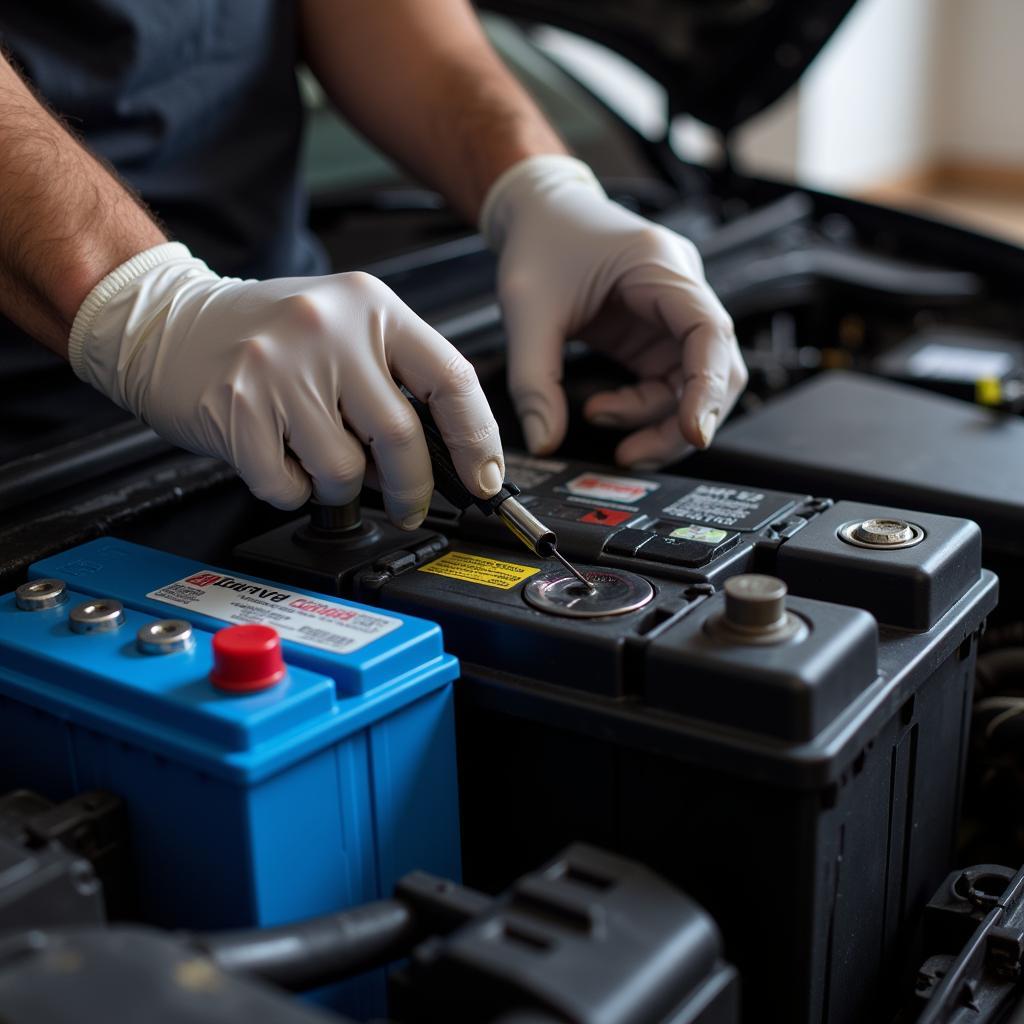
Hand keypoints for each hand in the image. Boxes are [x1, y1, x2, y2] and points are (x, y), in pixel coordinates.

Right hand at [69, 243, 503, 525]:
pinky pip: (288, 484)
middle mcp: (329, 328)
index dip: (477, 440)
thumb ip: (395, 382)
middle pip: (402, 436)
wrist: (166, 320)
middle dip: (412, 488)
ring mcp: (280, 366)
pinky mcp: (238, 407)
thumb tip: (447, 460)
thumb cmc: (263, 334)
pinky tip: (278, 459)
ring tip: (318, 461)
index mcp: (371, 306)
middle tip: (410, 507)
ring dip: (340, 487)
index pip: (451, 379)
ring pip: (345, 468)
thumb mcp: (343, 329)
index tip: (483, 480)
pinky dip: (291, 490)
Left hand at [482, 156, 746, 467]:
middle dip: (680, 420)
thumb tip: (543, 440)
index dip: (708, 388)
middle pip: (716, 369)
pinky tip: (602, 409)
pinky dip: (640, 409)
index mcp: (661, 268)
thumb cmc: (540, 240)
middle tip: (634, 453)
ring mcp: (670, 316)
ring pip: (693, 385)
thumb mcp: (527, 310)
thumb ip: (533, 380)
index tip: (695, 433)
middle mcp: (679, 291)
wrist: (536, 211)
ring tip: (601, 421)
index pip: (710, 332)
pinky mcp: (654, 336)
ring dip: (656, 420)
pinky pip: (666, 384)